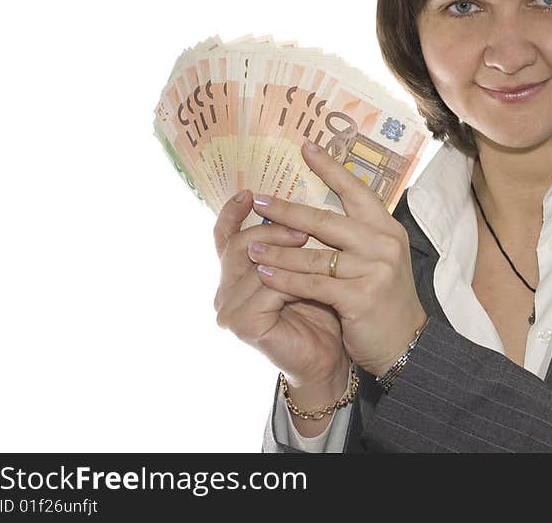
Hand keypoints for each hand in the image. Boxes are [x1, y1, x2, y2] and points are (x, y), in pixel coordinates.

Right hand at [213, 189, 348, 388]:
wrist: (328, 359)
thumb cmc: (321, 313)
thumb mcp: (306, 269)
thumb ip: (293, 242)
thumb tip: (299, 201)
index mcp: (236, 275)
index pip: (224, 237)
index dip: (231, 213)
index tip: (249, 193)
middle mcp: (225, 291)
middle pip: (238, 244)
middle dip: (270, 231)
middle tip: (301, 227)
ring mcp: (229, 310)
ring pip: (255, 265)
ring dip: (287, 253)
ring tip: (310, 243)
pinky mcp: (243, 324)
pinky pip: (268, 288)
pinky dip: (293, 279)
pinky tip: (313, 276)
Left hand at [251, 139, 427, 376]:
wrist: (406, 344)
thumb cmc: (384, 301)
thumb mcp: (377, 261)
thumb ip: (355, 237)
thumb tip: (315, 215)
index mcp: (387, 228)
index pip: (356, 190)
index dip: (331, 168)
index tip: (305, 147)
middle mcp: (383, 243)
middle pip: (325, 220)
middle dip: (287, 210)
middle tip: (259, 199)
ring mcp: (374, 269)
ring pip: (314, 254)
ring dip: (277, 250)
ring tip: (250, 246)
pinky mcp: (360, 296)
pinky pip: (313, 283)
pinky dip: (285, 279)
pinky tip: (265, 273)